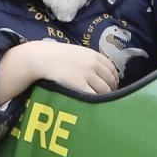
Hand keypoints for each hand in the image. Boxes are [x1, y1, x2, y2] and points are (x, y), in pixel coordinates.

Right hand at [0, 39, 118, 100]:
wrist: (42, 58)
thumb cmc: (58, 55)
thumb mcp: (78, 52)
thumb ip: (91, 59)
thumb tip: (103, 72)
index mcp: (94, 55)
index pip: (112, 69)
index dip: (114, 79)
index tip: (112, 86)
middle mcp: (93, 64)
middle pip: (110, 80)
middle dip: (112, 90)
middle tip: (108, 97)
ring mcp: (86, 75)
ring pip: (104, 90)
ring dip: (105, 97)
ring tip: (101, 103)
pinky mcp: (79, 85)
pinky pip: (93, 96)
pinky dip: (96, 102)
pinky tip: (94, 105)